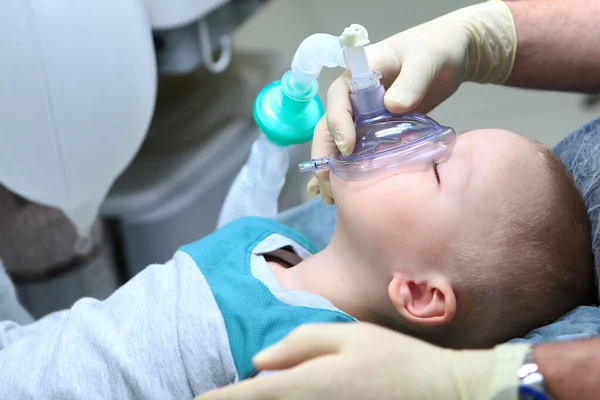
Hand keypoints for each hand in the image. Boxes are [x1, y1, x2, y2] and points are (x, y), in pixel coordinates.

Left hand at [196, 322, 514, 399]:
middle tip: (211, 398)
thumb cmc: (393, 357)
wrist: (440, 392)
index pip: (251, 393)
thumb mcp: (347, 335)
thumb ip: (300, 343)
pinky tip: (280, 392)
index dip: (220, 398)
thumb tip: (260, 359)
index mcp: (309, 383)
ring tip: (241, 394)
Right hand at [308, 0, 516, 202]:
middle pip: (329, 124)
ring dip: (330, 168)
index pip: (337, 98)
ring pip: (337, 141)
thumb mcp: (425, 60)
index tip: (348, 147)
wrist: (450, 54)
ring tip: (329, 197)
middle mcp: (354, 96)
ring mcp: (363, 114)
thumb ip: (412, 81)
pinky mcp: (375, 129)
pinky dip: (346, 169)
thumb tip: (393, 106)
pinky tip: (338, 194)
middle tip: (328, 183)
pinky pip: (356, 149)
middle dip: (325, 154)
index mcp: (358, 73)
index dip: (339, 123)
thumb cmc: (435, 49)